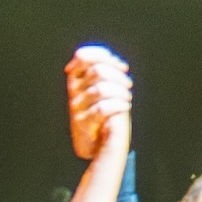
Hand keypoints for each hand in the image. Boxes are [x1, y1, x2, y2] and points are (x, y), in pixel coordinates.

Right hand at [66, 44, 131, 165]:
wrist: (97, 144)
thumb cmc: (103, 113)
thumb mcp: (99, 89)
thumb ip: (102, 72)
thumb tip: (111, 58)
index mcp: (75, 78)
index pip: (83, 57)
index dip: (105, 57)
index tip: (123, 67)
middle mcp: (72, 90)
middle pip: (97, 71)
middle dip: (118, 75)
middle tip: (128, 84)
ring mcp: (76, 107)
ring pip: (101, 89)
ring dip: (120, 91)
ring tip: (127, 97)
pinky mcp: (82, 123)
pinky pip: (103, 108)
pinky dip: (118, 105)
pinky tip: (125, 107)